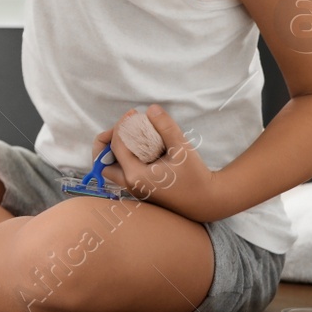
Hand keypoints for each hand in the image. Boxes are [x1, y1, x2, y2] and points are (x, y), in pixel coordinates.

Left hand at [95, 104, 224, 222]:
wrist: (208, 202)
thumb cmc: (196, 177)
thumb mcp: (182, 149)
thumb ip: (166, 127)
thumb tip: (151, 109)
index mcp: (135, 176)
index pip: (116, 146)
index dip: (121, 126)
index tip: (133, 113)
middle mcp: (130, 185)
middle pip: (103, 163)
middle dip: (106, 143)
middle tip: (122, 128)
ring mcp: (135, 190)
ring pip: (112, 169)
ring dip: (114, 152)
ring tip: (129, 135)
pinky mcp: (142, 190)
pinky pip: (124, 173)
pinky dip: (125, 159)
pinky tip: (140, 147)